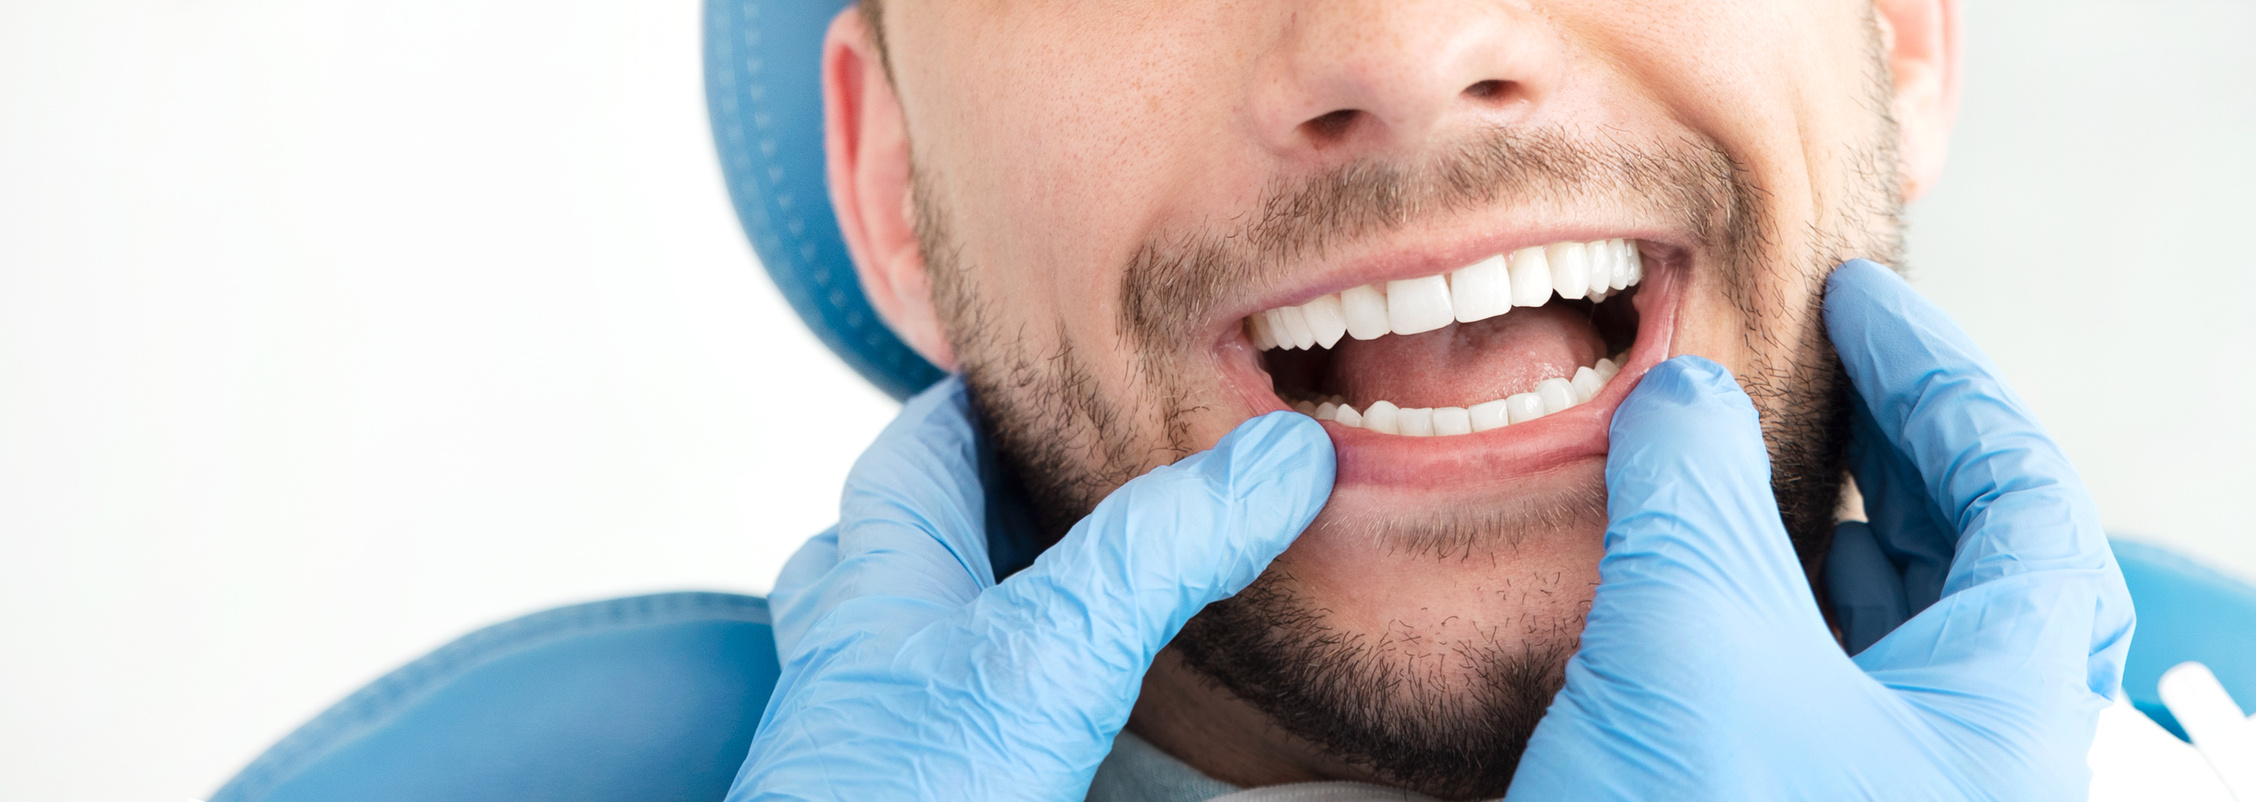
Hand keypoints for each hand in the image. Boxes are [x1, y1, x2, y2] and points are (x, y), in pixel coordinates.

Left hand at [729, 380, 1334, 800]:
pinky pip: (944, 711)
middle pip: (914, 533)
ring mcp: (872, 726)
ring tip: (1069, 593)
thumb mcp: (1053, 653)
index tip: (1065, 376)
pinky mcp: (909, 786)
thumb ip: (1160, 552)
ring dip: (988, 601)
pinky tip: (1053, 719)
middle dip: (993, 502)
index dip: (990, 399)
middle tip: (1086, 484)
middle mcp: (860, 642)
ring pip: (920, 629)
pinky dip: (1000, 693)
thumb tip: (1281, 460)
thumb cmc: (906, 800)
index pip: (924, 441)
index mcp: (881, 573)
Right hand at [1508, 259, 2134, 798]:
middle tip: (1814, 378)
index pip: (2023, 498)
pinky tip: (1675, 596)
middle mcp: (1965, 769)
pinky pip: (1806, 707)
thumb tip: (1688, 400)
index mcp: (2005, 714)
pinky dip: (1753, 628)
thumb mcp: (1696, 645)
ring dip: (1815, 545)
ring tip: (1738, 472)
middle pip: (1971, 573)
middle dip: (1888, 461)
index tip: (1864, 303)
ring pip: (1882, 648)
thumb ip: (1696, 492)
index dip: (1943, 381)